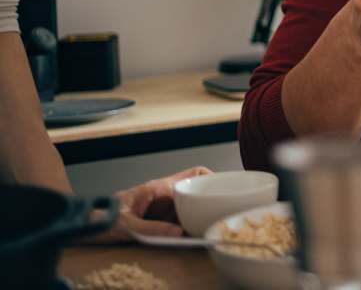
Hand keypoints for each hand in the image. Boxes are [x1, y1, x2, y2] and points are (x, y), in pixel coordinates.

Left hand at [88, 166, 211, 242]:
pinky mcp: (158, 220)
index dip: (213, 179)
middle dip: (209, 202)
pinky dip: (187, 230)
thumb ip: (151, 228)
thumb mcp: (126, 225)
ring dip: (198, 219)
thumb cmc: (100, 218)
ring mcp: (162, 208)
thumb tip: (178, 232)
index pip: (194, 174)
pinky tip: (190, 238)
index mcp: (158, 188)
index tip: (224, 190)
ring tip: (207, 229)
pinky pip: (179, 222)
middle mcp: (163, 196)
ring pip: (190, 209)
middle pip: (196, 193)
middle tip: (220, 215)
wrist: (82, 225)